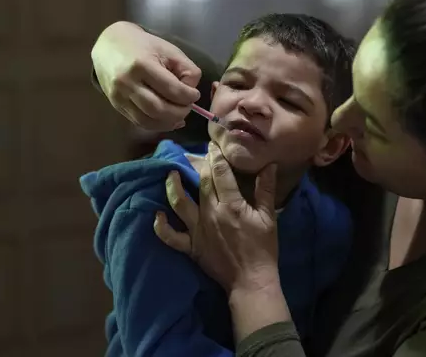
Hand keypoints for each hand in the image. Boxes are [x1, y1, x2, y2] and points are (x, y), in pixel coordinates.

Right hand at [91, 21, 201, 130]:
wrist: (109, 45)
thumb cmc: (144, 46)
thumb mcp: (170, 50)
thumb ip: (187, 70)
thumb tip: (191, 93)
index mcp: (141, 65)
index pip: (171, 90)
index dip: (188, 97)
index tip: (195, 95)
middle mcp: (127, 83)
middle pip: (158, 109)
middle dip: (179, 112)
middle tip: (188, 107)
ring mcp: (119, 96)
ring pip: (147, 121)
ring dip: (168, 123)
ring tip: (180, 116)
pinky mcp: (116, 105)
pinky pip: (139, 122)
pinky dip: (157, 125)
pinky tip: (168, 121)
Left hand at [154, 142, 279, 292]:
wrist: (251, 280)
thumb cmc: (263, 248)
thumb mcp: (268, 217)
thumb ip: (266, 190)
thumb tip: (268, 165)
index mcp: (232, 205)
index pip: (221, 173)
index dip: (216, 156)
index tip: (214, 145)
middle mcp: (211, 214)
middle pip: (202, 183)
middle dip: (200, 165)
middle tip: (198, 153)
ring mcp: (198, 231)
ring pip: (180, 204)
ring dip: (173, 187)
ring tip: (170, 174)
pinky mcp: (191, 247)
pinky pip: (171, 236)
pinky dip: (161, 226)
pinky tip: (157, 215)